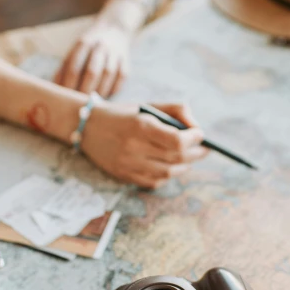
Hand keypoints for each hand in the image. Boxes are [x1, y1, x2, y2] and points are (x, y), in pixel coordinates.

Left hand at [55, 23, 131, 97]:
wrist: (114, 30)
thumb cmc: (88, 46)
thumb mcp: (74, 50)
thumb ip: (64, 67)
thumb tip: (56, 89)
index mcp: (83, 43)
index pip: (74, 66)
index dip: (69, 84)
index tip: (64, 97)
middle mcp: (100, 46)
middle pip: (92, 72)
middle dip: (84, 90)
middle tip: (78, 104)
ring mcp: (115, 53)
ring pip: (108, 75)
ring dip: (99, 91)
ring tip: (92, 103)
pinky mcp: (126, 61)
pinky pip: (121, 77)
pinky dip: (113, 89)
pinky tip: (106, 96)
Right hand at [81, 102, 207, 187]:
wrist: (86, 127)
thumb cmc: (123, 114)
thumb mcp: (148, 106)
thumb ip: (176, 110)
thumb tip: (197, 127)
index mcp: (141, 126)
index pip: (177, 140)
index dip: (194, 139)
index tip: (200, 134)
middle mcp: (134, 147)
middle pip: (176, 158)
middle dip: (195, 153)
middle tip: (203, 149)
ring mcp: (128, 164)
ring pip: (167, 173)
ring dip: (184, 167)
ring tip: (188, 159)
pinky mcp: (123, 175)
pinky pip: (153, 182)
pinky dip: (167, 177)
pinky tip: (170, 167)